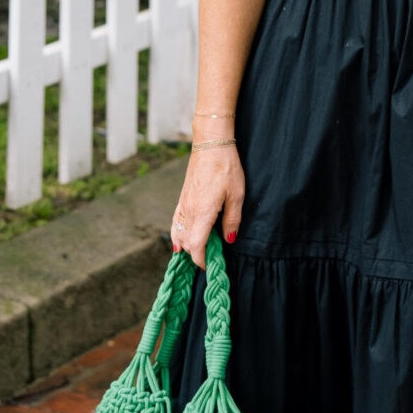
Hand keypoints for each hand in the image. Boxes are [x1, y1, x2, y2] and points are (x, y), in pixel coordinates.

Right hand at [170, 144, 244, 267]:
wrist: (210, 144)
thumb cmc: (226, 167)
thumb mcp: (237, 195)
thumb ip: (232, 220)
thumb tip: (228, 240)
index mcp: (202, 213)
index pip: (196, 247)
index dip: (201, 261)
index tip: (210, 267)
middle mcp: (188, 212)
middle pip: (186, 244)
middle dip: (196, 255)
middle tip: (211, 258)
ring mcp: (183, 205)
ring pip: (179, 234)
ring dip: (187, 246)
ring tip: (200, 251)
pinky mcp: (182, 198)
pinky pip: (175, 222)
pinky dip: (177, 234)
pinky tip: (181, 240)